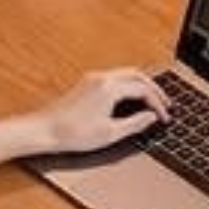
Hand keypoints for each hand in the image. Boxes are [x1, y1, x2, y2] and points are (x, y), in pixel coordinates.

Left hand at [39, 69, 168, 153]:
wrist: (43, 131)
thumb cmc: (71, 133)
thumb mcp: (110, 133)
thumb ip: (135, 124)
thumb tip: (151, 118)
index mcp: (110, 87)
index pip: (144, 89)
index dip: (158, 104)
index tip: (164, 117)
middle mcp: (102, 78)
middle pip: (138, 75)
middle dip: (154, 89)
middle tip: (165, 104)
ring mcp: (93, 79)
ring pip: (126, 74)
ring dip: (142, 86)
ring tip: (152, 101)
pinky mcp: (86, 84)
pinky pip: (115, 78)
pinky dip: (128, 86)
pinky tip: (131, 99)